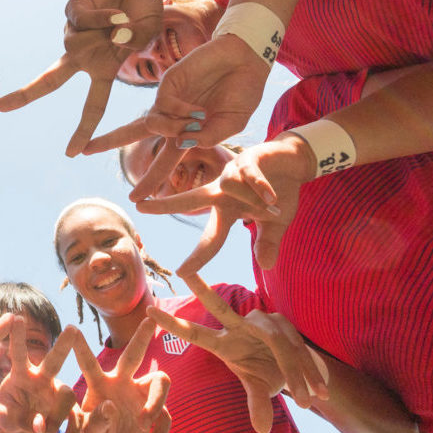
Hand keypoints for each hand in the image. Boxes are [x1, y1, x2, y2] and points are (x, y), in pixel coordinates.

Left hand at [0, 0, 159, 155]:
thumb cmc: (142, 9)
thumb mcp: (148, 31)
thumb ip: (136, 41)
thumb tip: (115, 39)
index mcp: (102, 68)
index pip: (92, 106)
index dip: (84, 130)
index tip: (73, 153)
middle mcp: (83, 55)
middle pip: (49, 82)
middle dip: (25, 95)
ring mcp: (74, 33)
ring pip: (75, 46)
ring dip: (105, 34)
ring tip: (123, 17)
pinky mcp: (71, 12)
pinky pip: (81, 22)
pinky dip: (101, 19)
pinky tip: (116, 13)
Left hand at [0, 321, 80, 432]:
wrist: (23, 429)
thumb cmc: (10, 414)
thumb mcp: (5, 417)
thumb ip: (15, 418)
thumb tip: (40, 424)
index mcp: (21, 373)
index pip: (19, 353)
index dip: (17, 337)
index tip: (16, 317)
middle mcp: (43, 378)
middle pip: (54, 360)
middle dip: (63, 345)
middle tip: (72, 328)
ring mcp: (57, 393)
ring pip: (67, 396)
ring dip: (56, 418)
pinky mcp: (69, 410)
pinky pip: (75, 421)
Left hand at [71, 318, 170, 432]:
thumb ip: (96, 423)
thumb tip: (109, 406)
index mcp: (100, 384)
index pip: (89, 364)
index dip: (80, 348)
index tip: (71, 328)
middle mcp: (123, 382)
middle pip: (134, 355)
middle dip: (141, 337)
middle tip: (149, 319)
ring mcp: (141, 394)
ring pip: (160, 381)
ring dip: (154, 403)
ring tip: (142, 424)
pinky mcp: (157, 410)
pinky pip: (166, 415)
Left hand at [85, 34, 268, 191]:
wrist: (247, 58)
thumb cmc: (242, 93)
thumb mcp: (232, 124)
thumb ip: (210, 137)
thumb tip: (183, 144)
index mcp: (187, 132)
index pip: (162, 160)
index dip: (150, 180)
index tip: (136, 199)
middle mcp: (172, 117)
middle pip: (133, 132)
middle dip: (108, 142)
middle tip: (82, 151)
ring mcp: (168, 99)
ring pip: (149, 124)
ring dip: (169, 131)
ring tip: (197, 122)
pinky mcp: (168, 81)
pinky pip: (164, 106)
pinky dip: (179, 114)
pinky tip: (198, 111)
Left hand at [137, 138, 310, 271]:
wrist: (293, 160)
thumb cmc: (280, 192)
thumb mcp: (275, 224)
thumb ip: (267, 243)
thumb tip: (266, 266)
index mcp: (226, 210)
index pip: (211, 239)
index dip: (198, 257)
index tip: (181, 273)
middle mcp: (223, 191)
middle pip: (189, 200)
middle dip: (165, 204)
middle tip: (139, 207)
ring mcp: (233, 173)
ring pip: (228, 188)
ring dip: (253, 201)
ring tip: (272, 205)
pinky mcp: (248, 159)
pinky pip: (248, 175)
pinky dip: (260, 187)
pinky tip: (271, 198)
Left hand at [146, 271, 328, 432]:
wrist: (301, 365)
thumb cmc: (271, 373)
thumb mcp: (261, 388)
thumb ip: (257, 402)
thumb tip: (261, 429)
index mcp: (226, 343)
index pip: (197, 333)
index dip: (174, 324)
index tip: (149, 310)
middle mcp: (241, 327)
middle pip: (218, 307)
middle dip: (200, 289)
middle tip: (182, 271)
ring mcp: (262, 321)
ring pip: (275, 343)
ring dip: (293, 374)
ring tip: (306, 402)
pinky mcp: (284, 323)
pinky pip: (294, 349)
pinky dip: (307, 373)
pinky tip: (316, 391)